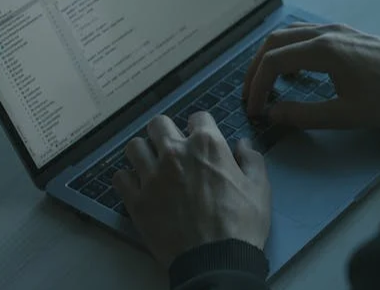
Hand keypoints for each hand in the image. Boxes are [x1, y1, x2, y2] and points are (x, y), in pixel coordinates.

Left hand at [113, 113, 270, 267]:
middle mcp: (174, 153)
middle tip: (172, 150)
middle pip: (158, 124)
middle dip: (166, 133)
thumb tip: (242, 144)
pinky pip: (120, 177)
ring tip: (151, 166)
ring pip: (134, 146)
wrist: (215, 262)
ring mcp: (151, 175)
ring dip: (143, 153)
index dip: (201, 127)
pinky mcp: (136, 199)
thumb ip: (251, 160)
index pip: (197, 117)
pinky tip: (138, 188)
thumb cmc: (241, 225)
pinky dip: (128, 180)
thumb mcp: (259, 189)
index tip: (200, 140)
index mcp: (206, 145)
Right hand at [243, 23, 379, 128]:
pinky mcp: (344, 32)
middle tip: (249, 94)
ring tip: (264, 81)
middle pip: (273, 42)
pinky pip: (303, 34)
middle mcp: (324, 32)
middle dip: (255, 69)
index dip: (257, 86)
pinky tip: (293, 69)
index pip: (273, 62)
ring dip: (269, 56)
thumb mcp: (346, 115)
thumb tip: (272, 115)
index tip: (254, 110)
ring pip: (287, 34)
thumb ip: (304, 115)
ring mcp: (335, 29)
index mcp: (322, 50)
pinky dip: (287, 49)